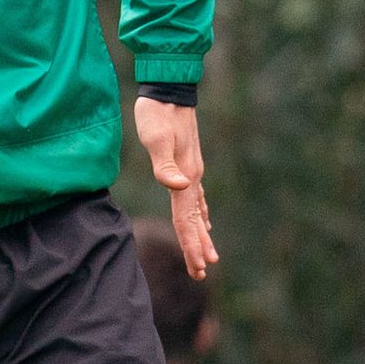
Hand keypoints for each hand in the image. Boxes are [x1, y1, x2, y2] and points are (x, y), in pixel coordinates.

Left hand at [135, 98, 214, 278]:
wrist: (169, 90)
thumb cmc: (157, 114)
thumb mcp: (156, 138)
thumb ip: (165, 165)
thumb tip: (180, 187)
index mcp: (186, 176)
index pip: (187, 219)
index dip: (192, 244)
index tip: (200, 267)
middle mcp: (193, 177)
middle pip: (194, 221)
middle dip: (198, 248)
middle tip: (202, 273)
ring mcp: (193, 171)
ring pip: (198, 212)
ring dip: (201, 235)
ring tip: (208, 255)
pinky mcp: (189, 164)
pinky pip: (197, 198)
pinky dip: (200, 214)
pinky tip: (204, 220)